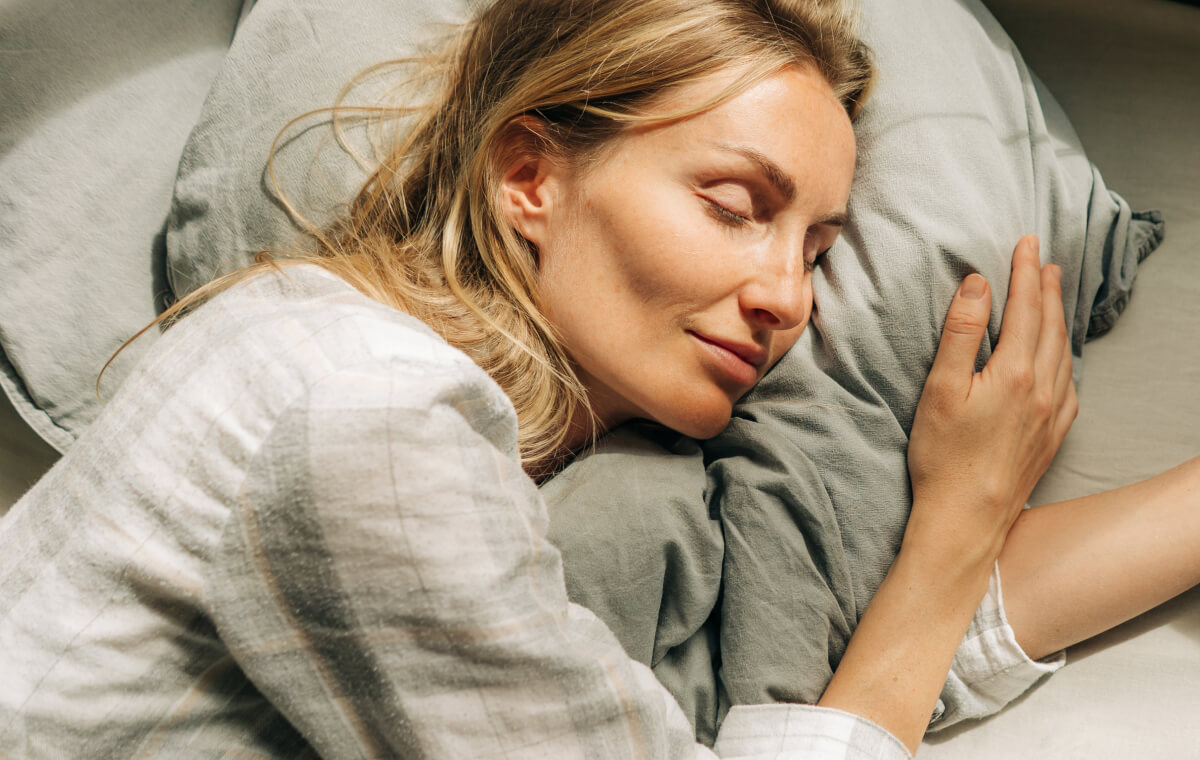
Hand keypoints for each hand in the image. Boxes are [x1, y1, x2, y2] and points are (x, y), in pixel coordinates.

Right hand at [906, 235, 1077, 563]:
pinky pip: (1069, 382)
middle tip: (1043, 260)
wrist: (967, 518)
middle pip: (1049, 325)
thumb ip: (961, 333)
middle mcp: (1043, 389)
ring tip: (1053, 295)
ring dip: (1058, 318)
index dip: (1025, 271)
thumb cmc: (944, 457)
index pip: (1025, 308)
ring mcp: (1053, 414)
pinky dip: (1064, 356)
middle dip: (1046, 288)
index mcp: (1015, 372)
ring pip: (1063, 352)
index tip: (1026, 242)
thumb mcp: (940, 389)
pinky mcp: (1052, 435)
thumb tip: (978, 285)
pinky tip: (1059, 357)